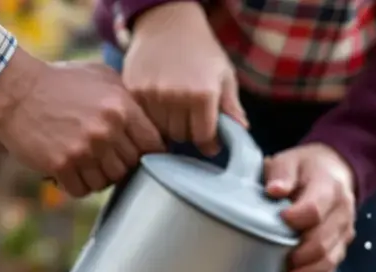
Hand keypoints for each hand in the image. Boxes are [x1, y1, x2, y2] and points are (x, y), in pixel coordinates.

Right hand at [0, 51, 162, 196]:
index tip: (138, 152)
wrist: (13, 90)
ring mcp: (84, 150)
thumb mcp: (101, 76)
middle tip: (106, 156)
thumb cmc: (60, 81)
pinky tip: (71, 170)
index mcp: (122, 109)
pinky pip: (83, 190)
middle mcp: (106, 131)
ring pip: (108, 182)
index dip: (148, 152)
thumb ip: (129, 97)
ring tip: (87, 162)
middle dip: (121, 164)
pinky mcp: (61, 165)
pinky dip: (78, 185)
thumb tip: (154, 119)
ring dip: (99, 176)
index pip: (154, 146)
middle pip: (131, 167)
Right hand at [123, 2, 247, 155]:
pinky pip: (143, 118)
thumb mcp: (225, 75)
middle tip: (192, 121)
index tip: (210, 141)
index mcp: (203, 94)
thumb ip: (231, 106)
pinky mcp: (133, 89)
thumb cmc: (202, 51)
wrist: (169, 24)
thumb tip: (241, 131)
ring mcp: (152, 93)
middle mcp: (176, 96)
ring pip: (160, 130)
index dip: (209, 142)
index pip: (203, 137)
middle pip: (181, 135)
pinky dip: (152, 117)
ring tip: (176, 113)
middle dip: (189, 133)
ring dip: (169, 127)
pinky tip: (160, 106)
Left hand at [265, 144, 356, 271]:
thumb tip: (274, 190)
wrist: (336, 171)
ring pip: (329, 256)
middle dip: (298, 252)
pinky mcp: (343, 243)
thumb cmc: (308, 168)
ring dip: (307, 269)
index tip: (279, 221)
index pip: (314, 210)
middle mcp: (342, 211)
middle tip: (275, 254)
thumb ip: (281, 173)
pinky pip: (332, 264)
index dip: (294, 220)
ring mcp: (345, 230)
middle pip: (322, 239)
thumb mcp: (291, 160)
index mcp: (329, 186)